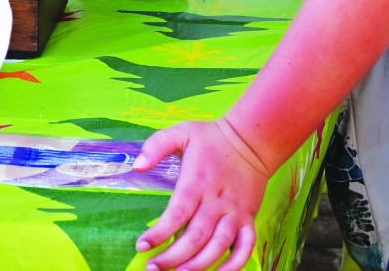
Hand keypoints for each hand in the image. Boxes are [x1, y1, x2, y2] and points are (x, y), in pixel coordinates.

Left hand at [135, 118, 274, 270]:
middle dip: (173, 257)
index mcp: (197, 182)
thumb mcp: (181, 132)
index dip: (159, 233)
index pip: (176, 214)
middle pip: (195, 237)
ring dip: (198, 265)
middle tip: (153, 267)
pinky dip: (234, 265)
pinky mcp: (249, 219)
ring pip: (218, 246)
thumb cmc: (211, 138)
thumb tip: (136, 166)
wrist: (252, 140)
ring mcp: (235, 213)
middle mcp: (216, 201)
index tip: (141, 246)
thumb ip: (156, 146)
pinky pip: (246, 248)